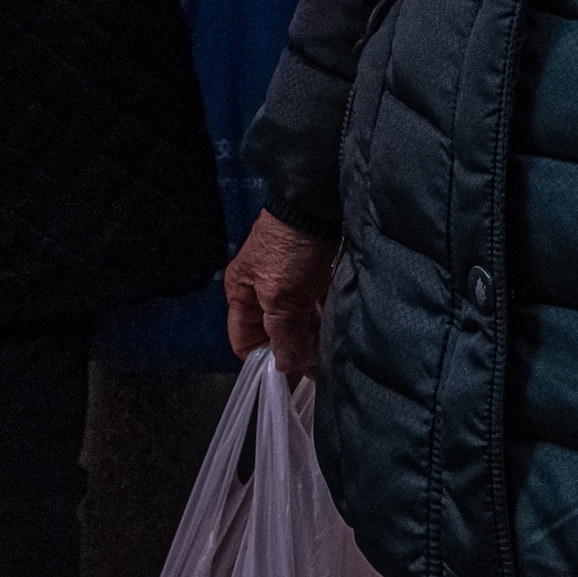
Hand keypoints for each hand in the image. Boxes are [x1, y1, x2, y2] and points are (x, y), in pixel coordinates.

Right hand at [223, 209, 329, 382]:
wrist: (316, 204)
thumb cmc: (289, 250)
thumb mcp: (280, 296)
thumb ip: (282, 333)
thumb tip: (286, 366)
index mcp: (240, 295)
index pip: (244, 342)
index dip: (263, 360)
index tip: (290, 372)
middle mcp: (260, 292)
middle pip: (273, 334)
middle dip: (294, 350)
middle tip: (318, 365)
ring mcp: (287, 284)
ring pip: (297, 322)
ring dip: (312, 337)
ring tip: (330, 353)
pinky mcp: (310, 276)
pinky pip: (314, 307)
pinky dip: (323, 320)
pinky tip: (336, 332)